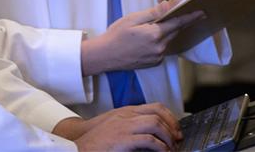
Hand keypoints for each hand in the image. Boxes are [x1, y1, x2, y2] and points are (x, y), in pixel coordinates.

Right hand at [53, 103, 181, 150]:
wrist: (76, 144)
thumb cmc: (95, 139)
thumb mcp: (116, 126)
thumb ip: (131, 125)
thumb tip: (151, 134)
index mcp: (127, 111)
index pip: (156, 107)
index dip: (170, 117)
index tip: (176, 129)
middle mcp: (127, 115)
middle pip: (158, 114)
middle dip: (172, 126)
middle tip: (178, 139)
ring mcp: (124, 126)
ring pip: (155, 124)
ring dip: (167, 136)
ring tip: (171, 148)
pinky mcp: (122, 139)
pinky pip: (148, 140)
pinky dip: (160, 147)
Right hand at [81, 4, 202, 74]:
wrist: (104, 55)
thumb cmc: (116, 34)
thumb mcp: (133, 18)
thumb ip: (153, 13)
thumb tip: (168, 5)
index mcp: (155, 35)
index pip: (177, 23)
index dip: (191, 17)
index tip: (203, 12)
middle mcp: (159, 48)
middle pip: (174, 31)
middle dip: (179, 22)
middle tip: (187, 11)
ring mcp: (157, 57)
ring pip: (168, 40)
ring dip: (167, 31)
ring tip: (158, 23)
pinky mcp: (154, 63)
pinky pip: (162, 48)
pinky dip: (161, 40)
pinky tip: (150, 36)